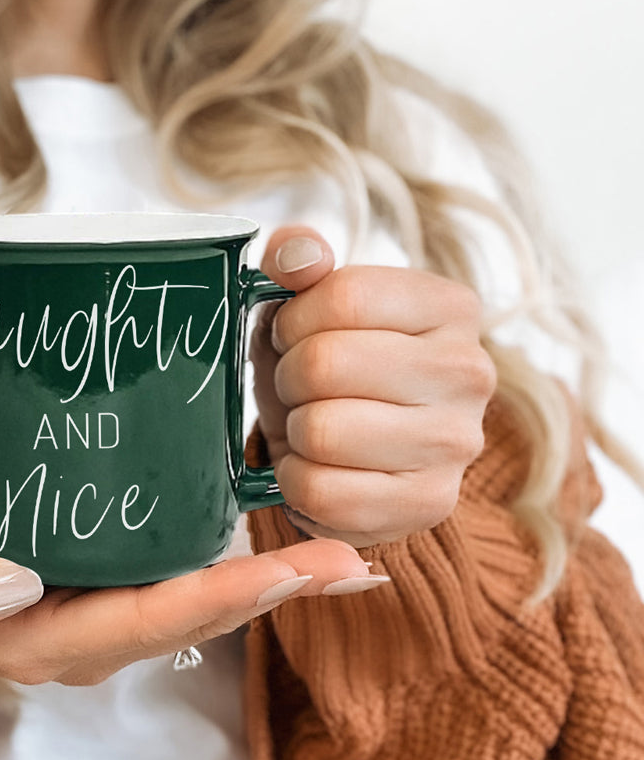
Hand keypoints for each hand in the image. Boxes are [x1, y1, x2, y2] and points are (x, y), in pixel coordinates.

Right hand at [0, 521, 377, 685]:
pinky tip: (284, 546)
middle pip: (196, 618)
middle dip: (275, 594)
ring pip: (200, 604)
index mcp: (50, 642)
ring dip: (273, 585)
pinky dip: (236, 568)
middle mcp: (92, 639)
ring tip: (348, 560)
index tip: (281, 569)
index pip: (147, 621)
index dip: (216, 596)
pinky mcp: (106, 590)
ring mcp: (104, 618)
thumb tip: (9, 583)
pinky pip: (182, 583)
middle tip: (353, 564)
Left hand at [251, 226, 496, 547]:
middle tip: (299, 390)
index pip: (342, 296)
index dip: (291, 321)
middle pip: (324, 363)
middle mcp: (470, 371)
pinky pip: (320, 491)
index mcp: (450, 307)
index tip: (294, 337)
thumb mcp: (307, 308)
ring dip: (292, 432)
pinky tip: (318, 470)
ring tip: (310, 428)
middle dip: (288, 379)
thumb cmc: (328, 375)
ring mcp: (456, 443)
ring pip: (320, 430)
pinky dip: (296, 482)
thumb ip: (298, 262)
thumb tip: (295, 256)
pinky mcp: (429, 504)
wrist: (354, 460)